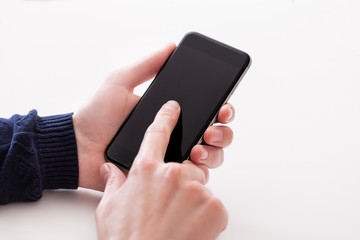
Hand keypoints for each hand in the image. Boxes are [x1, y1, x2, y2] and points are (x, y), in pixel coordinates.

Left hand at [73, 43, 234, 189]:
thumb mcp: (120, 82)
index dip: (221, 110)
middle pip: (215, 134)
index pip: (205, 111)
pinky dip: (198, 172)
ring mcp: (170, 156)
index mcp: (168, 114)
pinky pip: (191, 177)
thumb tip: (171, 47)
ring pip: (209, 156)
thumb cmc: (96, 116)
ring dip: (213, 152)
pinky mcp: (162, 177)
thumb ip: (146, 66)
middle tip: (211, 130)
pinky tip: (189, 164)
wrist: (79, 149)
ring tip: (198, 149)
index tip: (223, 108)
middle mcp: (174, 135)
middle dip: (222, 132)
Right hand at [96, 101, 227, 239]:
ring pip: (200, 187)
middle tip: (170, 205)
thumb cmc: (127, 239)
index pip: (157, 133)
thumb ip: (113, 182)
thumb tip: (108, 169)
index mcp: (147, 169)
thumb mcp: (109, 208)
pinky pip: (214, 204)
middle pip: (187, 166)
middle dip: (183, 181)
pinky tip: (191, 227)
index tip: (173, 108)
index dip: (165, 117)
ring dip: (193, 200)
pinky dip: (206, 215)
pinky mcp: (214, 205)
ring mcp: (196, 188)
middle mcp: (172, 173)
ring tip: (177, 220)